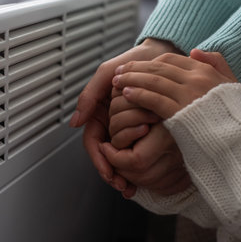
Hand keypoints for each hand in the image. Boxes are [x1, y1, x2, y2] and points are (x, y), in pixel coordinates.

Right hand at [69, 38, 182, 191]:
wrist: (165, 54)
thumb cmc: (135, 60)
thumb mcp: (107, 74)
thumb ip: (90, 96)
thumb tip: (75, 123)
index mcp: (100, 112)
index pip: (94, 142)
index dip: (99, 159)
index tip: (109, 174)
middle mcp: (112, 122)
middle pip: (107, 153)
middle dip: (113, 172)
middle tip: (123, 186)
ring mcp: (129, 126)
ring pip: (123, 155)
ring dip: (126, 172)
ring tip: (133, 187)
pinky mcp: (147, 127)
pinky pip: (141, 148)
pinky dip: (141, 161)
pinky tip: (146, 176)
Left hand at [112, 50, 237, 118]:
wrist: (235, 144)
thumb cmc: (229, 117)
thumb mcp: (229, 85)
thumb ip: (216, 64)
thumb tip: (194, 50)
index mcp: (205, 71)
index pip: (169, 60)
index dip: (148, 62)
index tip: (135, 66)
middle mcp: (197, 80)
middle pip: (157, 68)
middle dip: (135, 68)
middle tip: (118, 72)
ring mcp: (188, 96)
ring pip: (152, 81)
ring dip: (131, 79)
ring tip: (117, 82)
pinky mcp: (179, 112)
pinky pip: (153, 99)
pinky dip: (137, 94)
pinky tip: (126, 94)